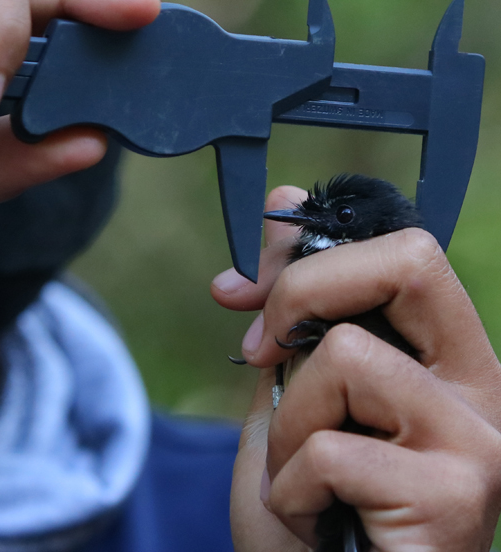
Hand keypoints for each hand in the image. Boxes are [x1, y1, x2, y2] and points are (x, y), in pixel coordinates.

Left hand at [212, 186, 500, 550]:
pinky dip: (290, 488)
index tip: (245, 297)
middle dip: (304, 291)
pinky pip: (330, 450)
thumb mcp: (291, 395)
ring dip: (287, 427)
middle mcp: (481, 389)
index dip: (309, 257)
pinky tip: (316, 520)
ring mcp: (478, 442)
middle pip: (409, 259)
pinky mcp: (456, 497)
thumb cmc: (315, 510)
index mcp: (444, 360)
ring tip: (303, 479)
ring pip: (345, 356)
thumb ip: (294, 312)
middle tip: (263, 355)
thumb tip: (282, 201)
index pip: (404, 252)